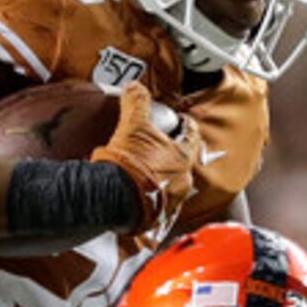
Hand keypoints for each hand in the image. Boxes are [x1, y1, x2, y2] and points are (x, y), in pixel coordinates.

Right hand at [89, 80, 199, 233]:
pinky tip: (141, 197)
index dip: (187, 126)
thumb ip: (136, 103)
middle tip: (158, 149)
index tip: (182, 121)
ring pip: (172, 186)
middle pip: (183, 163)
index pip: (192, 136)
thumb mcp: (132, 126)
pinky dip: (152, 200)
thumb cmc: (130, 165)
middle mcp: (183, 181)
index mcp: (182, 157)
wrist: (115, 200)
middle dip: (172, 156)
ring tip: (147, 175)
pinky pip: (159, 207)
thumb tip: (135, 87)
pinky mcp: (157, 218)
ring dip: (163, 179)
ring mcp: (172, 202)